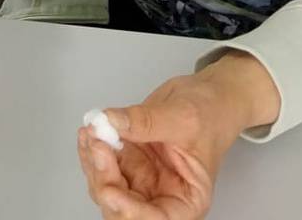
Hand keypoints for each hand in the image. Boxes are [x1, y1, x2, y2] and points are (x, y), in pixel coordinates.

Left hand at [76, 57, 278, 219]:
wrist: (210, 95)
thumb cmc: (211, 113)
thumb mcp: (182, 117)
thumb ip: (146, 122)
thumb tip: (111, 122)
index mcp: (187, 198)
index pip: (156, 219)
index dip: (129, 210)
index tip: (109, 188)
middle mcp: (162, 195)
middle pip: (123, 207)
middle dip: (105, 180)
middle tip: (97, 146)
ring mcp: (142, 179)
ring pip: (107, 186)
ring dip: (94, 162)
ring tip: (93, 131)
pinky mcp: (129, 161)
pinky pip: (103, 164)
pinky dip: (92, 149)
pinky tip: (90, 131)